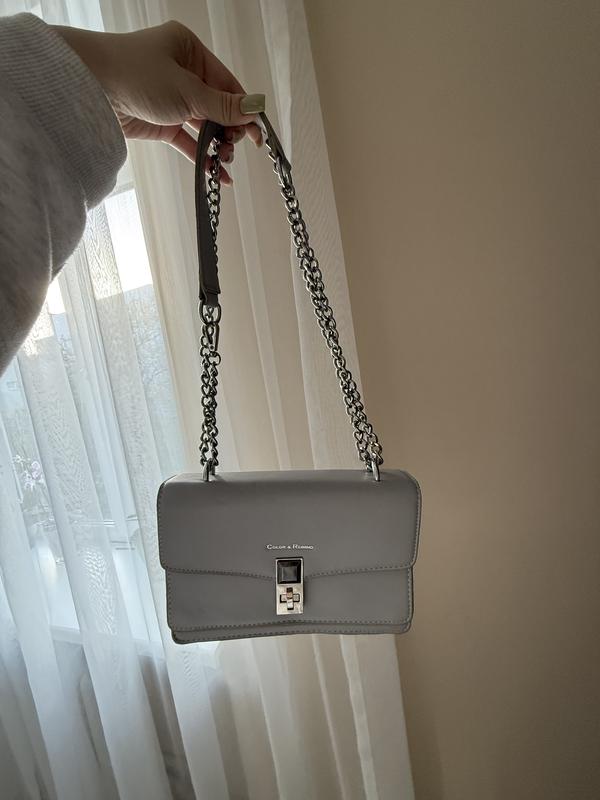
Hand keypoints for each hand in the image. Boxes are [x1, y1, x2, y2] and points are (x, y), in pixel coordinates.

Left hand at [52, 19, 264, 184]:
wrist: (88, 86)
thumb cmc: (135, 74)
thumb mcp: (187, 90)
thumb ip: (223, 105)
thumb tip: (256, 108)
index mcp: (190, 51)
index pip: (227, 83)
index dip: (244, 109)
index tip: (257, 134)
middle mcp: (182, 71)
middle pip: (218, 106)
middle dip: (230, 130)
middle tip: (235, 149)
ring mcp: (171, 98)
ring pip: (204, 125)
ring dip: (217, 145)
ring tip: (225, 162)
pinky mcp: (160, 122)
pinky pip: (187, 140)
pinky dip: (201, 155)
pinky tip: (216, 172)